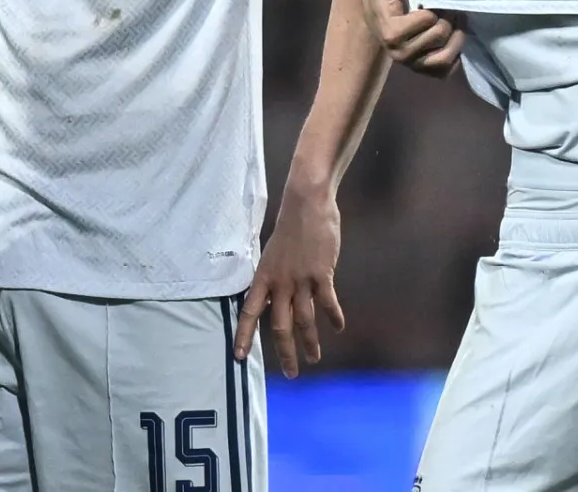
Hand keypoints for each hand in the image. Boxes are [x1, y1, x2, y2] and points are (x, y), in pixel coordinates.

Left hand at [236, 184, 345, 377]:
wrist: (306, 204)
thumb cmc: (291, 228)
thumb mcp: (274, 256)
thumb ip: (275, 279)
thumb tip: (275, 301)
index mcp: (263, 278)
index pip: (248, 312)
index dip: (244, 335)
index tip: (239, 357)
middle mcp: (280, 283)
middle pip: (279, 326)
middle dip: (285, 352)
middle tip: (292, 373)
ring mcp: (301, 279)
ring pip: (304, 320)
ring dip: (310, 341)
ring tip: (314, 358)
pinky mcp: (321, 273)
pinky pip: (327, 302)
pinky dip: (333, 316)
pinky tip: (338, 327)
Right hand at [367, 0, 464, 77]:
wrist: (376, 15)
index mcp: (392, 33)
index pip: (429, 19)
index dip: (435, 5)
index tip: (431, 0)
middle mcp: (401, 54)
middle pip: (440, 34)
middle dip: (448, 17)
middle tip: (447, 8)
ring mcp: (412, 65)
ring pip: (446, 57)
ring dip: (457, 36)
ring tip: (456, 21)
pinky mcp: (423, 71)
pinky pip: (446, 70)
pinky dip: (455, 55)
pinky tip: (453, 39)